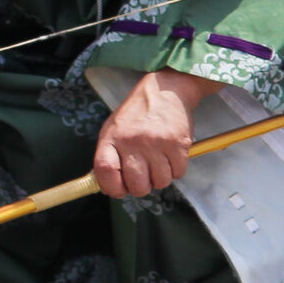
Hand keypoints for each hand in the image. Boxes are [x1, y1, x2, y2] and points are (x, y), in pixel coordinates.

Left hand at [92, 69, 220, 198]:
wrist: (165, 91)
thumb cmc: (136, 115)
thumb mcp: (113, 130)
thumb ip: (109, 157)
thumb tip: (108, 187)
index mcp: (112, 137)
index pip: (105, 171)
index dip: (111, 188)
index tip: (118, 190)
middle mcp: (132, 141)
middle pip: (137, 186)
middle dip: (141, 187)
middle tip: (143, 175)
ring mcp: (156, 143)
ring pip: (160, 183)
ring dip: (160, 177)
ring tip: (157, 161)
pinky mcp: (178, 144)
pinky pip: (178, 174)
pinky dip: (175, 170)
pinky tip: (170, 155)